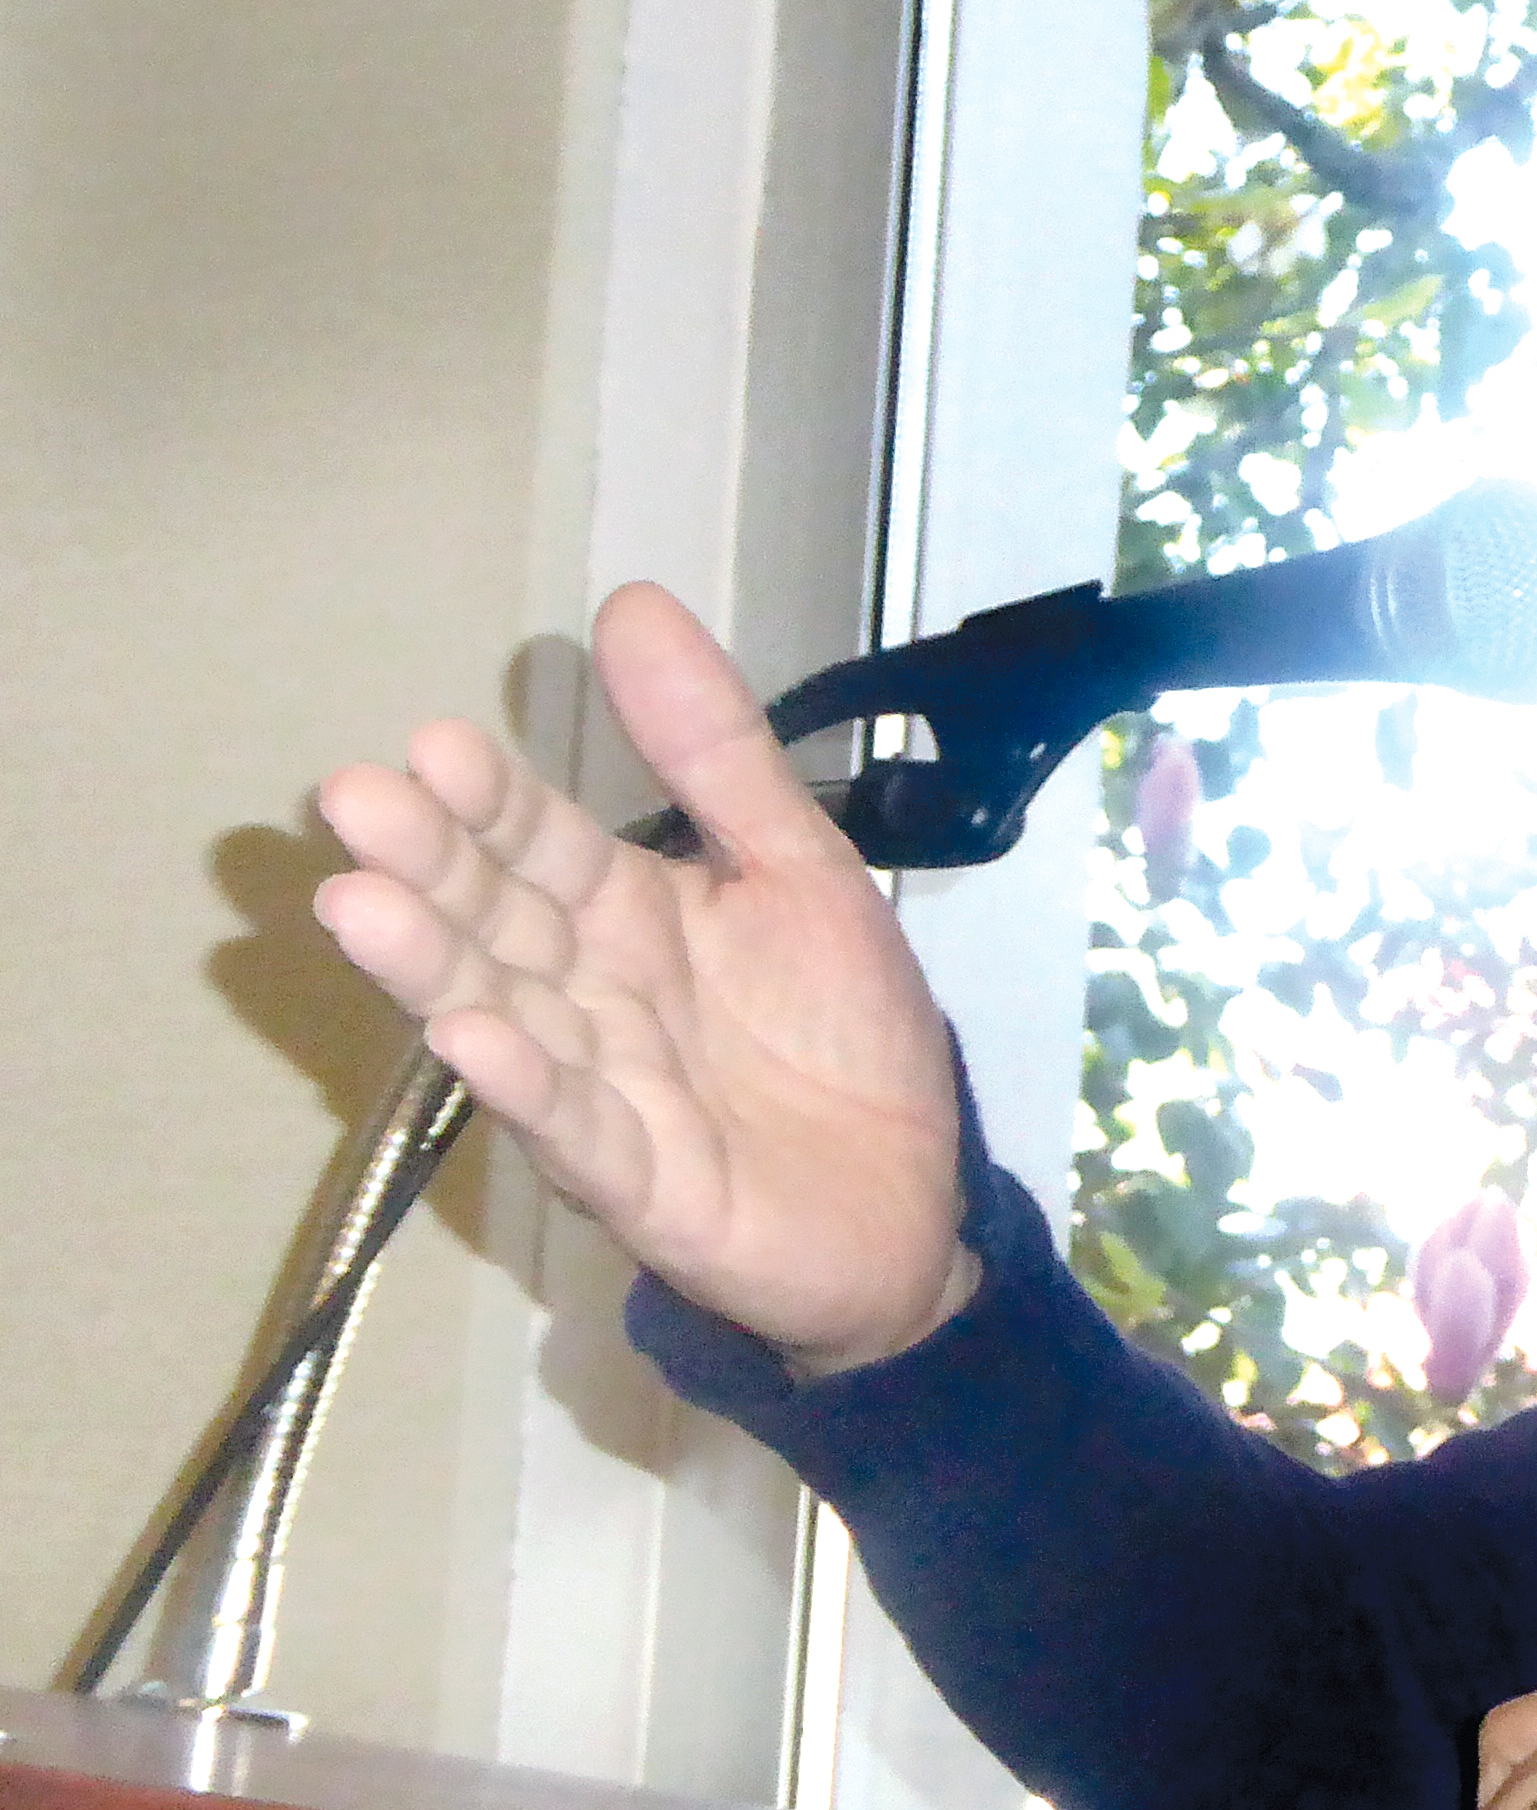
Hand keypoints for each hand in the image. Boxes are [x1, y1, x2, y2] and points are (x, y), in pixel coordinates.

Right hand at [311, 581, 973, 1373]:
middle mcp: (594, 997)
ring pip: (506, 1016)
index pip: (541, 846)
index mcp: (631, 917)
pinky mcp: (643, 1184)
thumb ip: (719, 755)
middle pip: (498, 922)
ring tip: (360, 906)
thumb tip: (632, 603)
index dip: (491, 800)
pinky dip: (525, 1087)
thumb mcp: (801, 869)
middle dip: (429, 867)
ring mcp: (607, 1093)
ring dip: (433, 965)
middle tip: (354, 800)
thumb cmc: (844, 1037)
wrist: (908, 1206)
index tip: (436, 742)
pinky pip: (576, 1129)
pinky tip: (471, 1037)